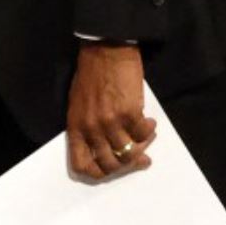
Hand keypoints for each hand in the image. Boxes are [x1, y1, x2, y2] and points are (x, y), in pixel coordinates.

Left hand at [65, 41, 155, 179]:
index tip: (112, 169)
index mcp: (75, 126)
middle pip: (110, 164)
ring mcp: (110, 122)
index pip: (81, 164)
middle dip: (126, 164)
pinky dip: (149, 131)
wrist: (105, 51)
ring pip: (129, 153)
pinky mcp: (129, 113)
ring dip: (142, 147)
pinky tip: (149, 122)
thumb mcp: (79, 104)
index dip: (98, 173)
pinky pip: (144, 134)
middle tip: (138, 157)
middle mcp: (91, 128)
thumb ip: (88, 128)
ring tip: (146, 136)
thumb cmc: (91, 75)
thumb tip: (107, 150)